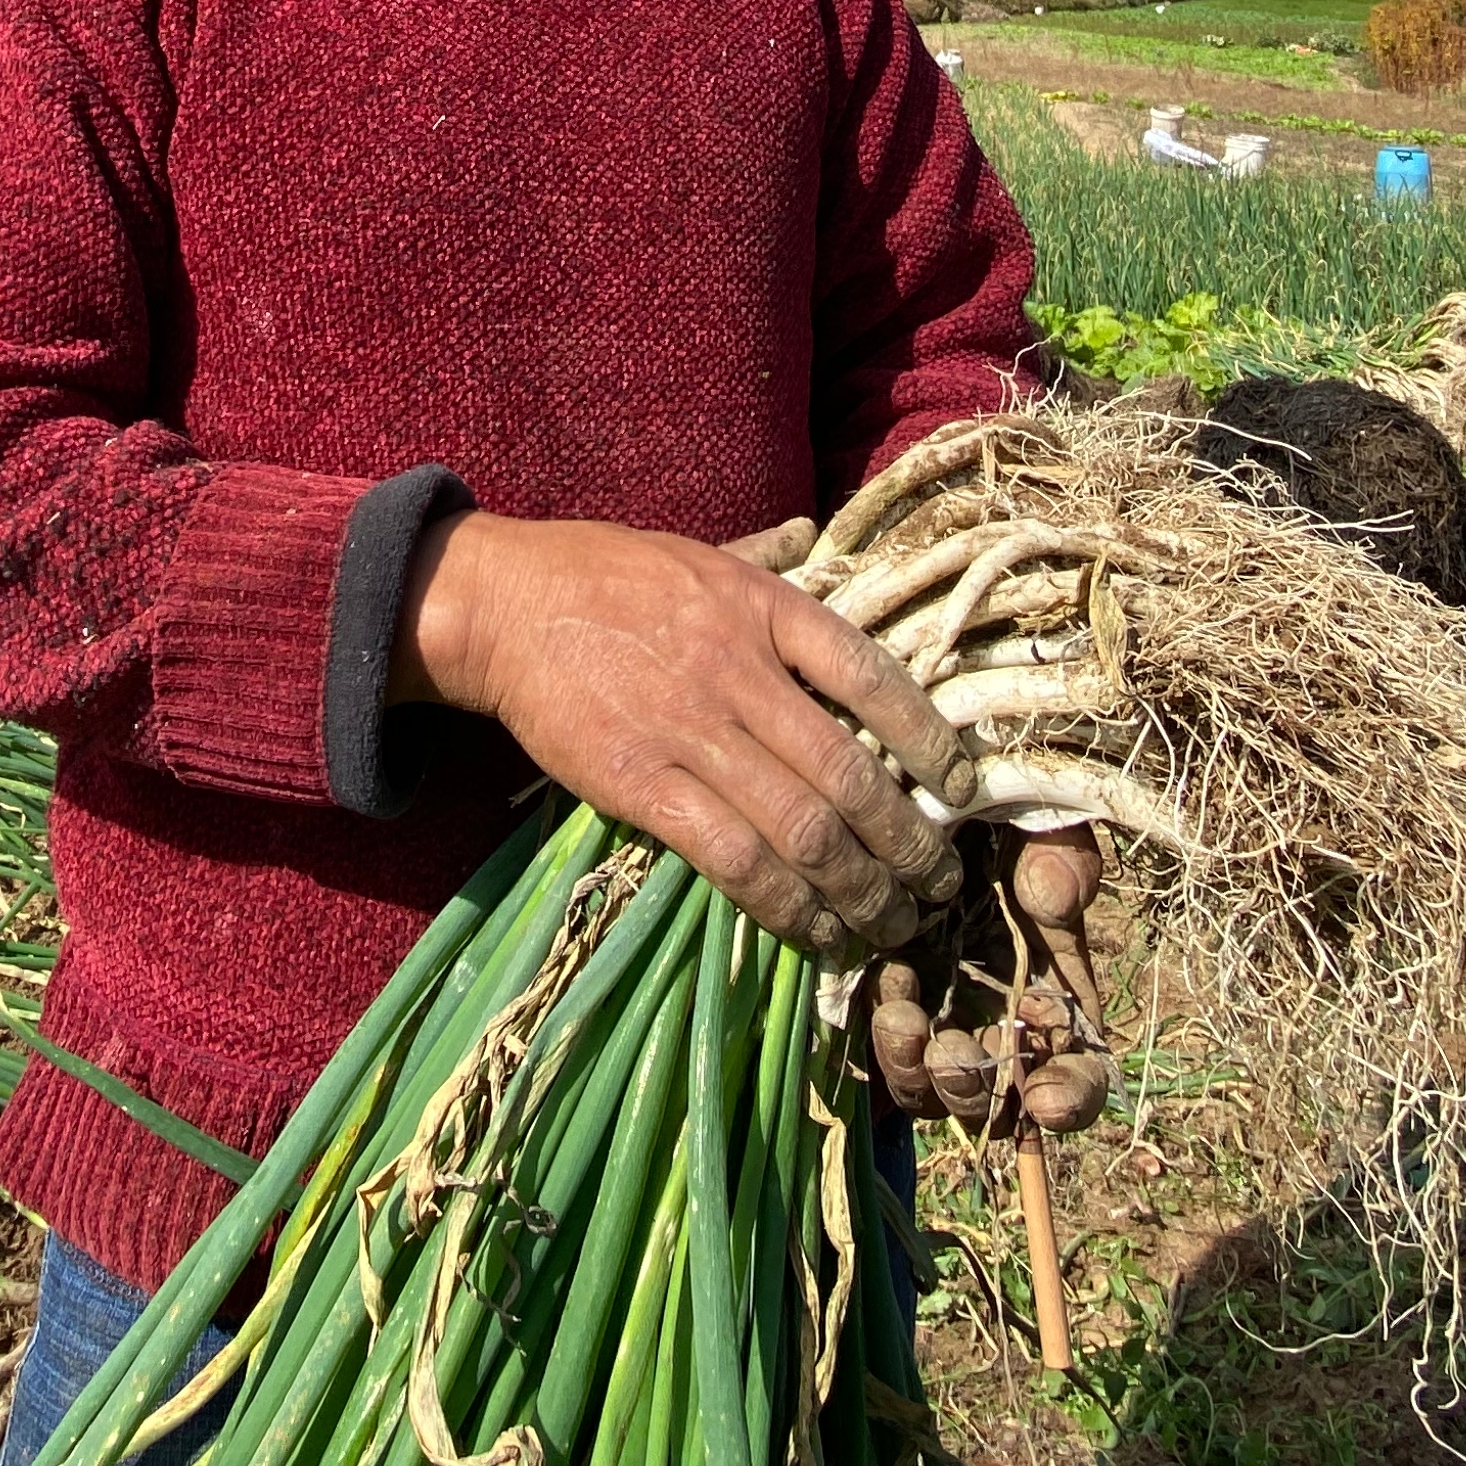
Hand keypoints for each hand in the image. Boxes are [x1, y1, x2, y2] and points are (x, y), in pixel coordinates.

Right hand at [395, 509, 977, 963]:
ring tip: (890, 928)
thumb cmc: (604, 574)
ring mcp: (690, 730)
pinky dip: (784, 905)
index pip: (873, 675)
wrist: (503, 603)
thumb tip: (809, 533)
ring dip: (859, 892)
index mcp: (764, 607)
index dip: (930, 740)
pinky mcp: (640, 783)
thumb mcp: (700, 550)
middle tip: (939, 891)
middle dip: (907, 845)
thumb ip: (763, 555)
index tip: (962, 790)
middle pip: (850, 774)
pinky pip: (731, 857)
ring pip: (802, 829)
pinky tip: (815, 932)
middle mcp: (740, 669)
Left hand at [867, 824, 1113, 1134]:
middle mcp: (1004, 1025)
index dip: (1070, 1099)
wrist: (937, 802)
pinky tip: (885, 981)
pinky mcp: (894, 1005)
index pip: (1081, 1075)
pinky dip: (884, 1035)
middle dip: (973, 1089)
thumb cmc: (1007, 823)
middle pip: (997, 1102)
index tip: (1043, 1099)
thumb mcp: (1048, 830)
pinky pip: (886, 1050)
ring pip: (933, 1089)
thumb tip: (1054, 902)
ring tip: (902, 1019)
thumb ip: (1067, 859)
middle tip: (950, 1054)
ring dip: (917, 1072)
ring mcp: (945, 1020)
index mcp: (1061, 999)